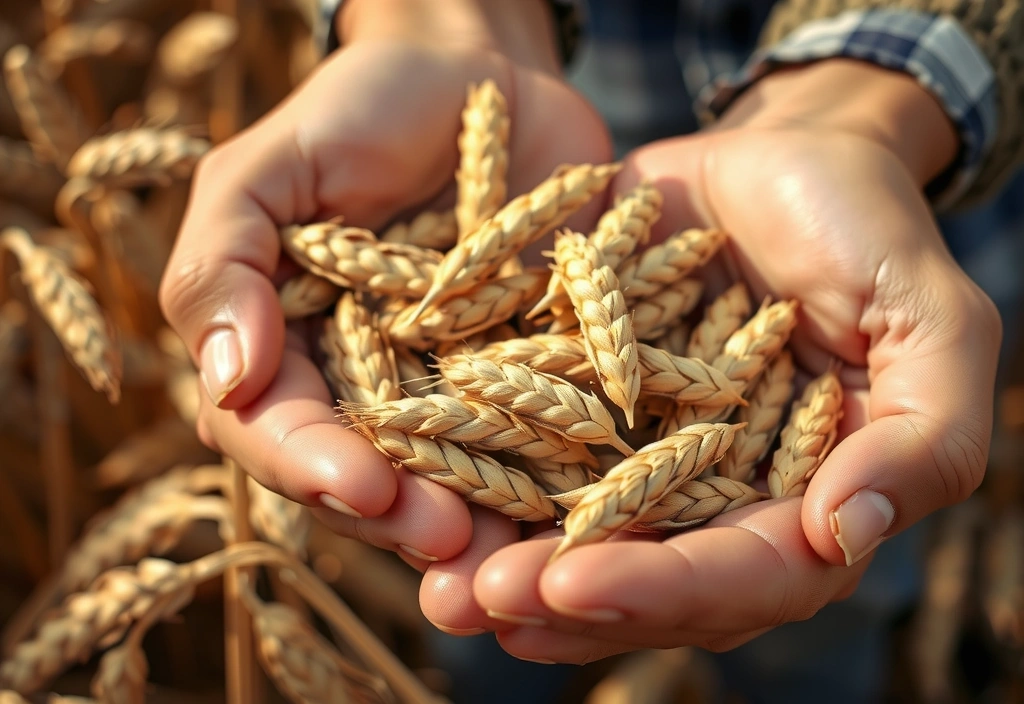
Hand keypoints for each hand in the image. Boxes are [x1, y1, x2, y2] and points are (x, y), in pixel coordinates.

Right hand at [159, 0, 611, 564]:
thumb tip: (225, 379)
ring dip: (482, 528)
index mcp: (287, 352)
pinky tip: (583, 510)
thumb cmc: (363, 109)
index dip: (311, 466)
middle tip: (446, 544)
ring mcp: (453, 393)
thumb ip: (224, 261)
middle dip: (402, 517)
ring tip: (513, 562)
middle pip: (368, 478)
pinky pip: (544, 441)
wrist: (485, 82)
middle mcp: (367, 390)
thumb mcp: (270, 166)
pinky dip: (558, 478)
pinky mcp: (533, 380)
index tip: (361, 486)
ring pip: (456, 481)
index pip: (278, 429)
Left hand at [414, 59, 1001, 658]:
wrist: (782, 156)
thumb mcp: (931, 324)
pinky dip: (479, 475)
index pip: (739, 576)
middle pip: (641, 573)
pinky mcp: (584, 397)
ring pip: (573, 530)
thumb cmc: (872, 233)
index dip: (662, 589)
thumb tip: (846, 536)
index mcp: (801, 502)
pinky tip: (420, 489)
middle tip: (479, 598)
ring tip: (435, 580)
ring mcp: (640, 452)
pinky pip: (527, 448)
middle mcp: (711, 495)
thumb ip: (919, 436)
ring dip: (503, 559)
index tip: (576, 584)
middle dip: (559, 595)